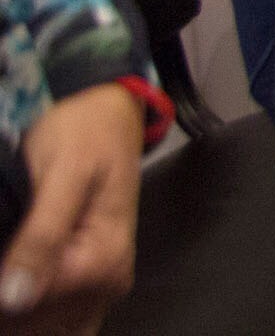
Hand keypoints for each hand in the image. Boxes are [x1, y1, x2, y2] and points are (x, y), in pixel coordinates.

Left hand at [0, 84, 137, 330]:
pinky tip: (18, 284)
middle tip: (6, 239)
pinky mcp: (93, 282)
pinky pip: (58, 322)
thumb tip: (14, 296)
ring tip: (11, 255)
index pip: (26, 308)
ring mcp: (102, 287)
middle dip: (6, 298)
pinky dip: (30, 315)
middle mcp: (108, 283)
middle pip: (33, 323)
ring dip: (16, 309)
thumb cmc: (85, 135)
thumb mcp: (63, 173)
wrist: (109, 115)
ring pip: (41, 326)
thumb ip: (42, 235)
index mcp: (101, 261)